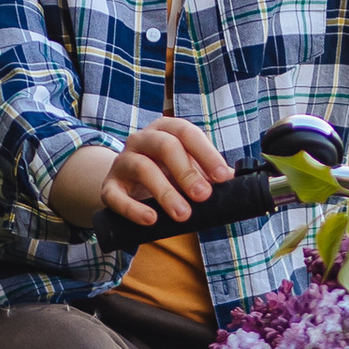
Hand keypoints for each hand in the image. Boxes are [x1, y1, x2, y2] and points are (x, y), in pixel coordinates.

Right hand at [56, 114, 231, 230]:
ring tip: (183, 214)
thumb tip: (239, 182)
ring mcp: (122, 161)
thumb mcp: (189, 168)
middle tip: (203, 196)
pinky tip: (151, 219)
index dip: (206, 154)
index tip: (223, 177)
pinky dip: (133, 209)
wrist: (127, 186)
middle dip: (187, 172)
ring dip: (165, 192)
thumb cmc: (167, 174)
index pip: (187, 132)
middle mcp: (141, 139)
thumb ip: (210, 173)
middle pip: (165, 146)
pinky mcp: (109, 187)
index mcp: (165, 129)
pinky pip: (116, 196)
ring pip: (142, 168)